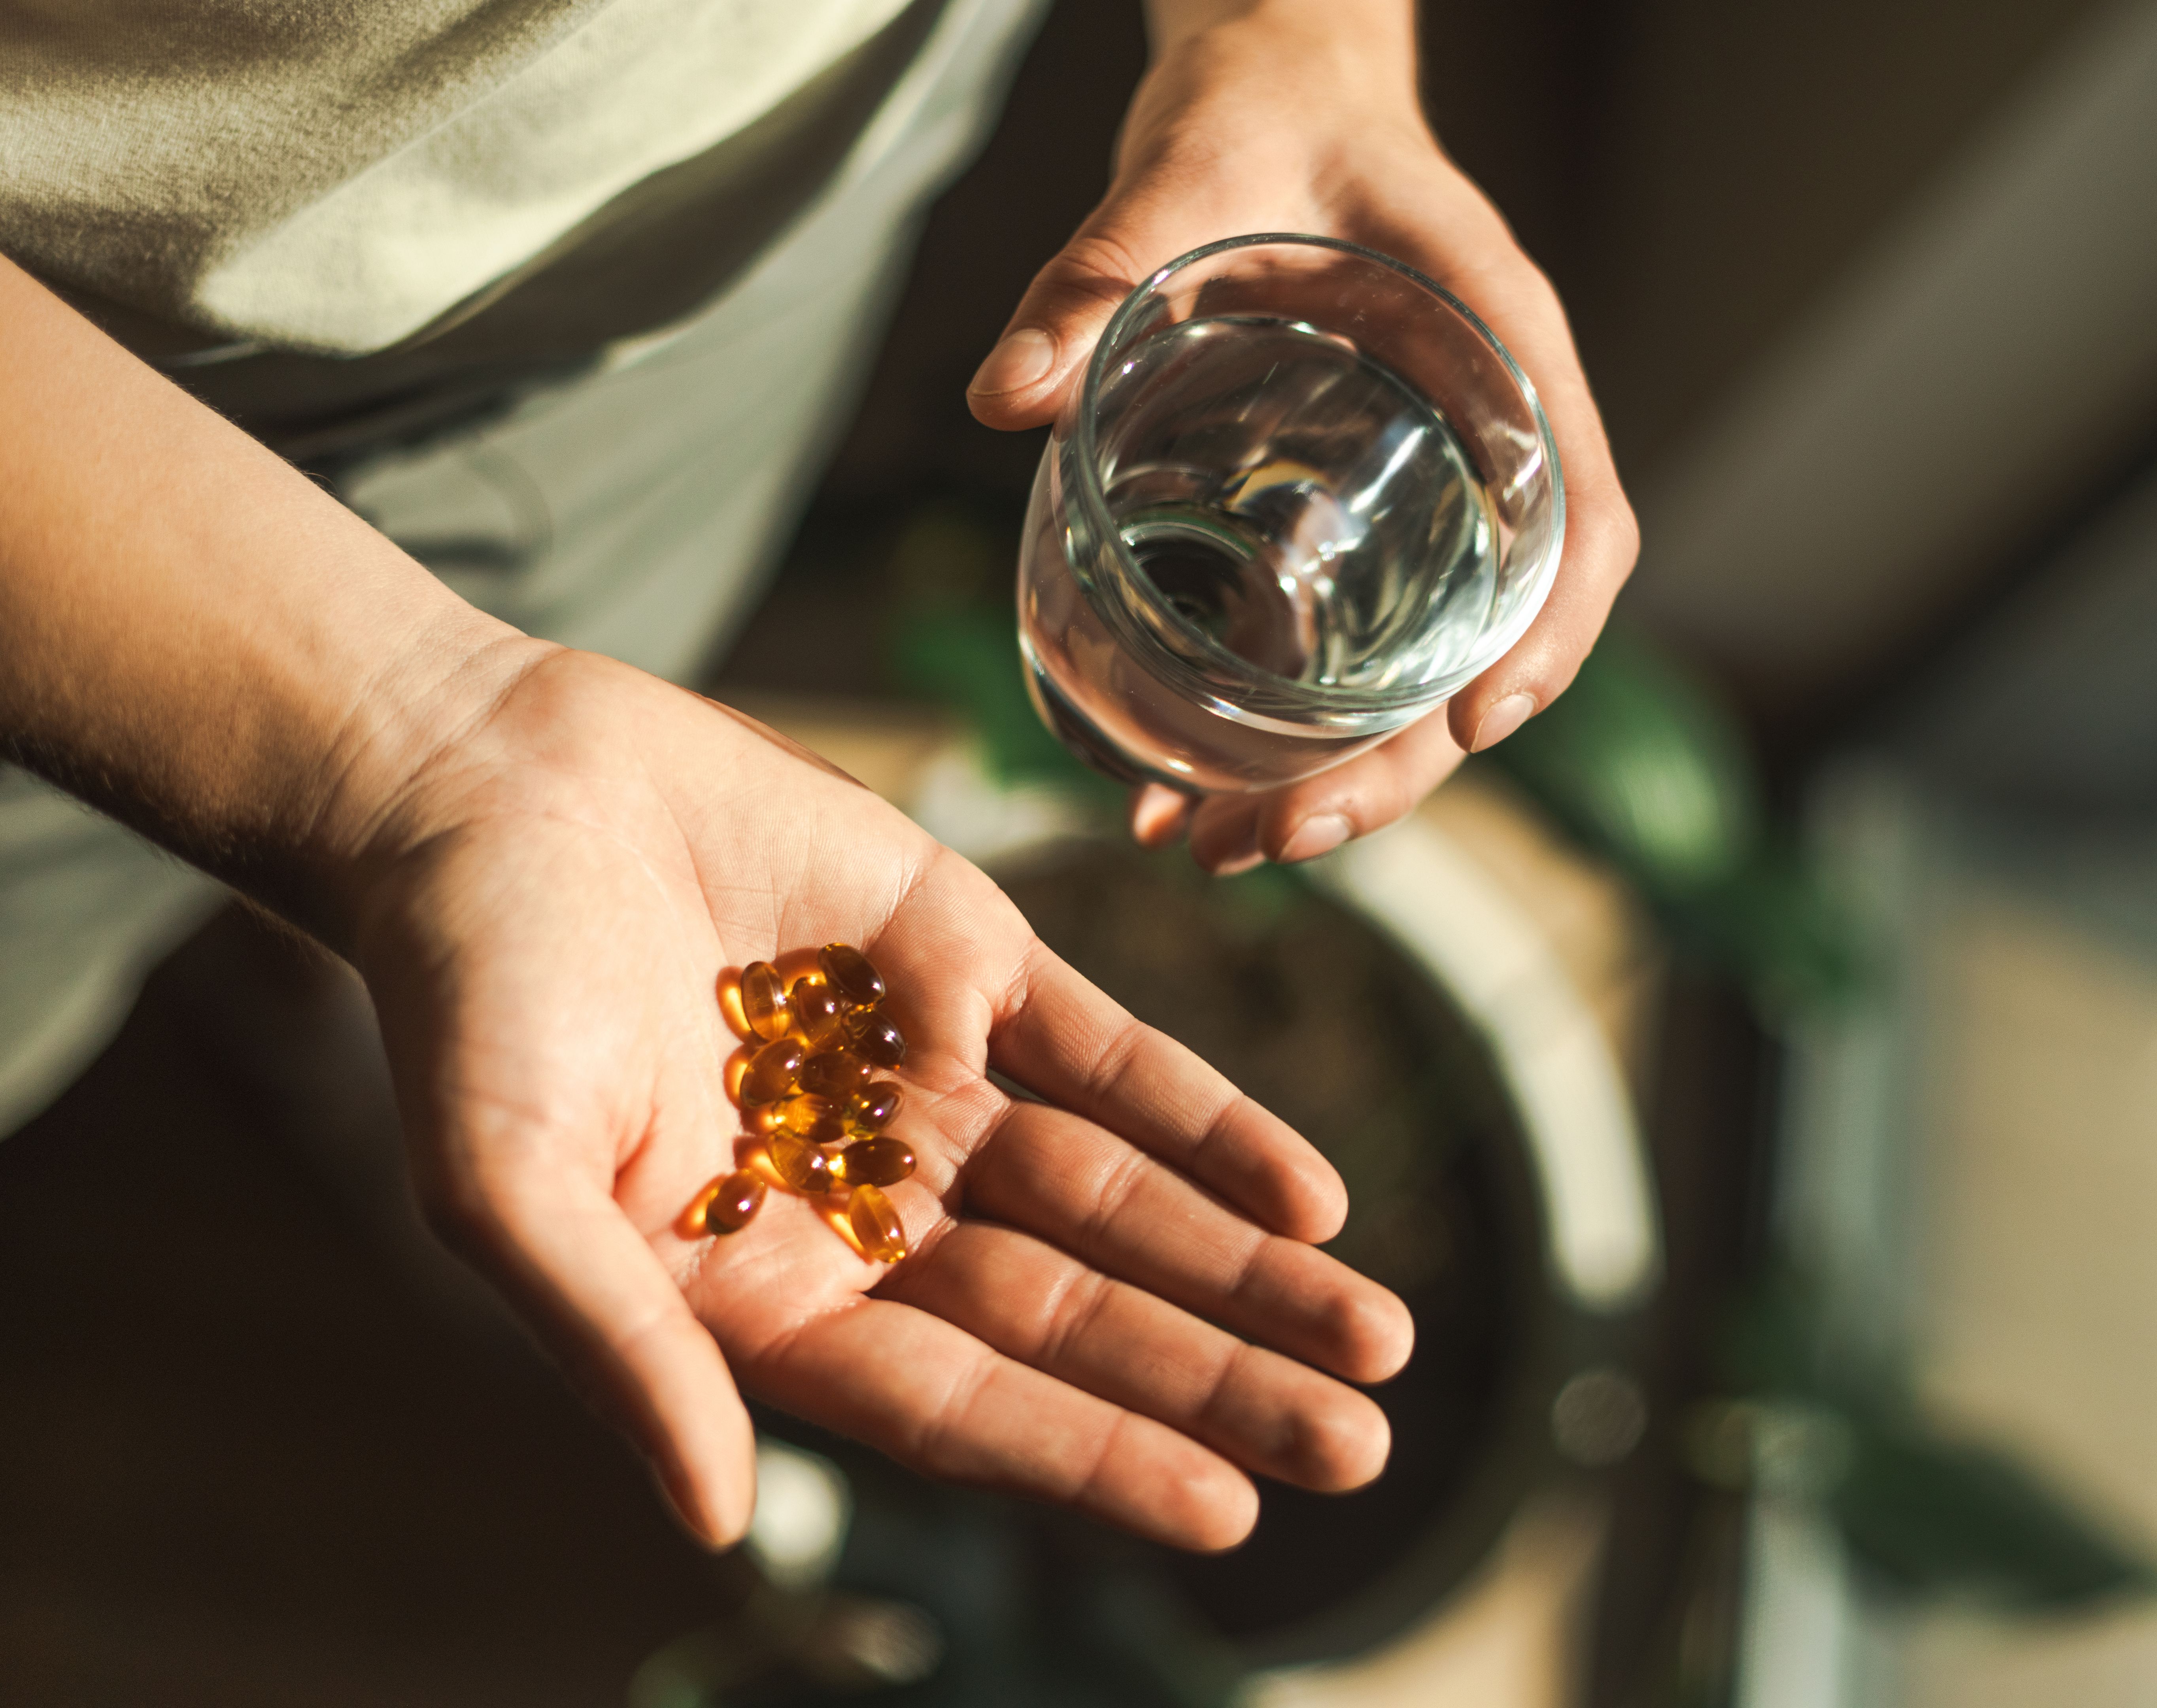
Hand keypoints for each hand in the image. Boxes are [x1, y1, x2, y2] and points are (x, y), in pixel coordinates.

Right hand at [343, 644, 1412, 1549]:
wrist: (481, 783)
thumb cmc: (461, 994)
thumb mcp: (503, 1187)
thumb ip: (620, 1348)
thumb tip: (713, 1519)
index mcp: (765, 1287)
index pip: (962, 1400)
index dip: (1094, 1459)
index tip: (1227, 1513)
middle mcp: (867, 1205)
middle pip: (1075, 1317)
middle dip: (1215, 1384)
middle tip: (1358, 1448)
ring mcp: (928, 1083)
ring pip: (1122, 1199)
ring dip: (1248, 1269)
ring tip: (1374, 1339)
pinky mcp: (968, 959)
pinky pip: (1119, 1058)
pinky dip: (1215, 1122)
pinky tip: (1311, 1192)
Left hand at [969, 0, 1638, 873]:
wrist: (1269, 91)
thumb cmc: (1265, 113)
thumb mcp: (1189, 165)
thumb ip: (1101, 266)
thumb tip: (1004, 393)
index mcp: (1503, 357)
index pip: (1582, 525)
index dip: (1550, 638)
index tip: (1481, 725)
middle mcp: (1487, 446)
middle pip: (1492, 644)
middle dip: (1400, 764)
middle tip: (1279, 835)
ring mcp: (1426, 493)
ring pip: (1421, 671)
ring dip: (1340, 776)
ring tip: (1220, 845)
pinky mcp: (1358, 512)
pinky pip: (1357, 640)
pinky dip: (1294, 726)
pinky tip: (1199, 778)